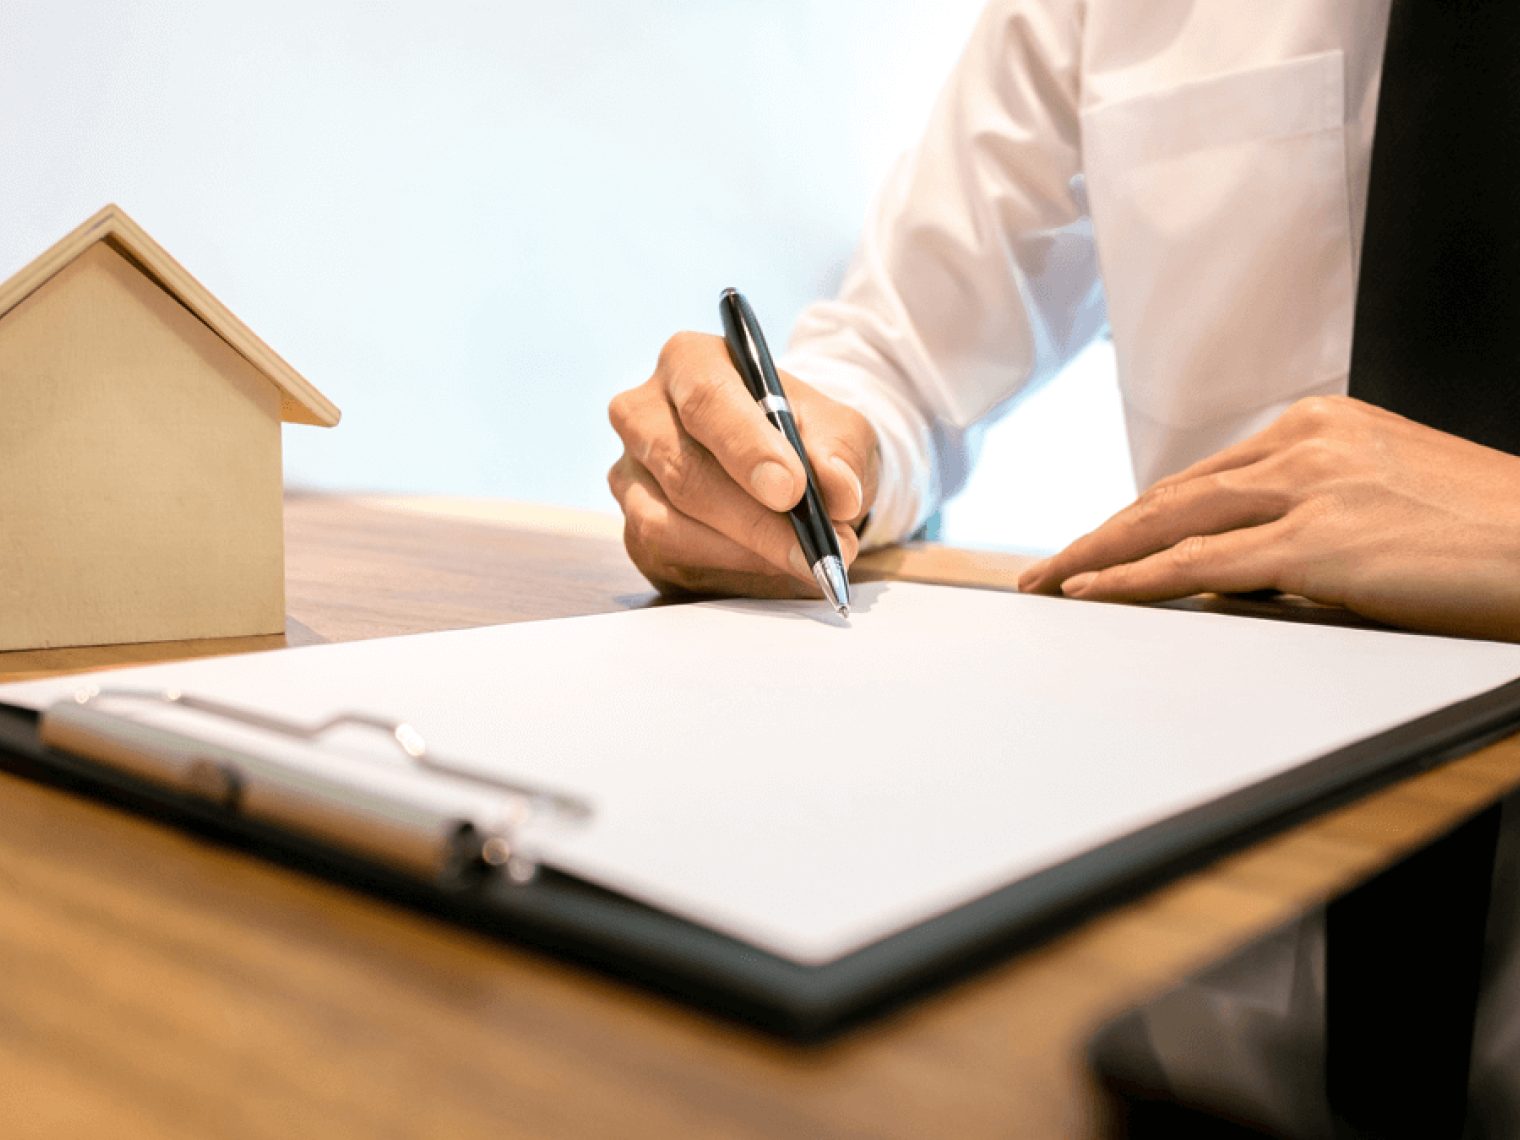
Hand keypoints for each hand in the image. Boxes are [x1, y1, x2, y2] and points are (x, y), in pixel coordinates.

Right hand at [608, 332, 879, 597]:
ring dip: (743, 551)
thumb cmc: (805, 437)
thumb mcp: (839, 431)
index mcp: (689, 362)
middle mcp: (643, 412)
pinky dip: (727, 569)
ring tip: (806, 560)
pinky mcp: (632, 527)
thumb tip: (839, 493)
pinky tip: (771, 568)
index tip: (793, 490)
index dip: (746, 447)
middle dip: (754, 519)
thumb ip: (840, 454)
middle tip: (813, 548)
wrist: (783, 468)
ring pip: (668, 523)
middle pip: (683, 469)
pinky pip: (668, 557)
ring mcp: (629, 473)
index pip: (706, 399)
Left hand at [1017, 396, 1519, 639]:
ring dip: (1097, 555)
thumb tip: (1256, 555)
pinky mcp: (1319, 540)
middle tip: (1047, 566)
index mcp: (1323, 425)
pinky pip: (1200, 563)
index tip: (1098, 539)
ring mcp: (1311, 488)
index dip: (1141, 514)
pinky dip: (1134, 580)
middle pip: (1174, 493)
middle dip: (1101, 534)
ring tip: (1048, 582)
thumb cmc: (1493, 533)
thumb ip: (1321, 510)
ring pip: (1172, 521)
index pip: (1205, 476)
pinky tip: (1092, 593)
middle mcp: (1308, 444)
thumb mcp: (1392, 498)